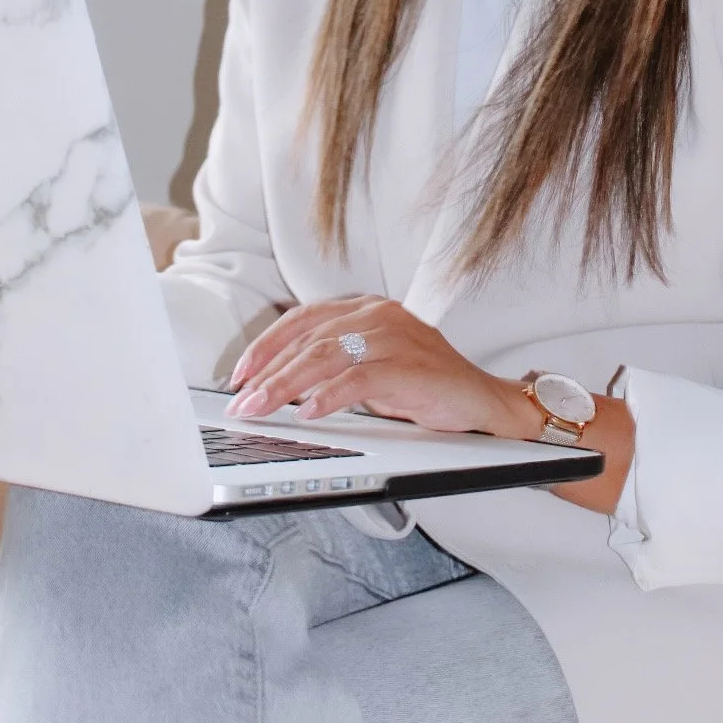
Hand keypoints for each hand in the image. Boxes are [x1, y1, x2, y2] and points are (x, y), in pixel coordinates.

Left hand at [225, 296, 535, 438]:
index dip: (267, 345)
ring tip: (261, 408)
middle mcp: (377, 315)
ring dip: (285, 386)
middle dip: (267, 373)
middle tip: (241, 402)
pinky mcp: (408, 366)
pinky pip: (358, 380)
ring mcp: (393, 337)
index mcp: (366, 308)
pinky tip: (309, 413)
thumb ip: (335, 365)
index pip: (303, 319)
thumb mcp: (372, 367)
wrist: (482, 400)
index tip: (240, 374)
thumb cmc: (425, 385)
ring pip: (324, 357)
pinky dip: (328, 398)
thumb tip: (280, 386)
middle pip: (307, 340)